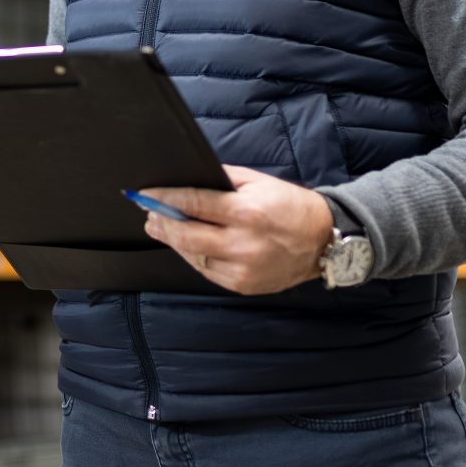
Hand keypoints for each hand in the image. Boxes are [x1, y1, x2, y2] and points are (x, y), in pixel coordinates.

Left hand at [138, 166, 336, 294]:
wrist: (322, 241)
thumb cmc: (288, 205)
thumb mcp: (257, 182)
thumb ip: (220, 181)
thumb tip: (185, 180)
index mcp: (246, 212)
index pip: (192, 204)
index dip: (162, 199)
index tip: (142, 195)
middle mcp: (243, 244)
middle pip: (185, 236)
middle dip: (162, 224)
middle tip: (149, 215)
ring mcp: (243, 269)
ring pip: (193, 257)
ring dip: (174, 241)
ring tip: (163, 228)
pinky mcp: (243, 285)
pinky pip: (207, 272)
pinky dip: (194, 257)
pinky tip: (189, 246)